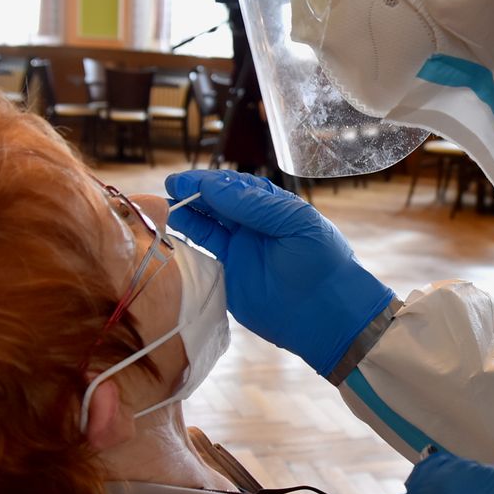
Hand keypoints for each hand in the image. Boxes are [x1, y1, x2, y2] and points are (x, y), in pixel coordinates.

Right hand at [164, 170, 393, 376]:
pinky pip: (204, 254)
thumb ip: (255, 205)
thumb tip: (214, 186)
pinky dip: (188, 241)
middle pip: (218, 203)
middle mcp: (254, 226)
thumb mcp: (295, 222)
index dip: (212, 182)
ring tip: (165, 205)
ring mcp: (240, 251)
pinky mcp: (229, 276)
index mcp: (274, 208)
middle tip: (171, 187)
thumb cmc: (321, 261)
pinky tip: (174, 229)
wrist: (328, 313)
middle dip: (194, 193)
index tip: (188, 180)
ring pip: (208, 226)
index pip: (236, 187)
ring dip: (188, 214)